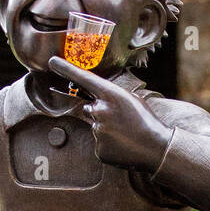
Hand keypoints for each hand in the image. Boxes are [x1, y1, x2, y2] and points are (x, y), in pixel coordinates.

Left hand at [48, 57, 170, 171]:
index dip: (66, 69)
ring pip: (95, 127)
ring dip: (106, 131)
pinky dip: (108, 145)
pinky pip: (98, 144)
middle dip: (100, 114)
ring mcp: (98, 131)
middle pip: (90, 109)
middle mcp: (101, 111)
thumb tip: (101, 100)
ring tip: (125, 135)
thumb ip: (113, 97)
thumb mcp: (133, 100)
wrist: (157, 148)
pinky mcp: (99, 149)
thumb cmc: (147, 122)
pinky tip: (122, 145)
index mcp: (112, 95)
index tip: (52, 62)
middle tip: (120, 122)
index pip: (84, 79)